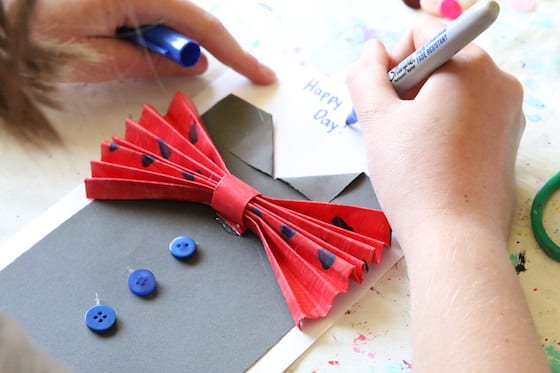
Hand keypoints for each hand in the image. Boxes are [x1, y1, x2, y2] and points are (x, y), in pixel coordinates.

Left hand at [29, 0, 275, 82]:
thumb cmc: (24, 38)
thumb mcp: (91, 62)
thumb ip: (148, 62)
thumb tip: (190, 64)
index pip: (199, 23)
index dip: (234, 51)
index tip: (259, 72)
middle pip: (184, 15)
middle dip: (185, 48)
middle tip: (167, 70)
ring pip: (163, 14)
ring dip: (156, 41)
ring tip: (112, 52)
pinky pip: (144, 11)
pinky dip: (142, 32)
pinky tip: (117, 42)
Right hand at [347, 20, 523, 243]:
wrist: (454, 239)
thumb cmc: (414, 178)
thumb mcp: (376, 119)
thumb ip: (365, 75)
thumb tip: (371, 51)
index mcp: (469, 64)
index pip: (422, 33)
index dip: (392, 62)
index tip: (384, 100)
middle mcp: (499, 81)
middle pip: (439, 62)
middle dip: (408, 88)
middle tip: (393, 128)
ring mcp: (509, 112)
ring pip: (453, 91)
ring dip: (423, 109)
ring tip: (410, 149)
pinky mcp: (508, 139)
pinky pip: (469, 116)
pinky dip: (445, 126)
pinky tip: (430, 159)